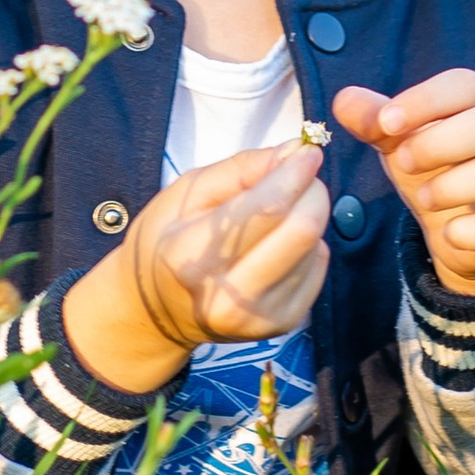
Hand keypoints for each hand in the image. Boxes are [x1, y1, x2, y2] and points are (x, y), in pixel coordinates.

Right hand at [63, 142, 330, 392]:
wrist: (157, 311)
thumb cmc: (167, 242)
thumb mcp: (186, 192)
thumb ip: (241, 168)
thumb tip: (295, 151)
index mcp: (191, 256)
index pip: (265, 209)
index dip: (295, 173)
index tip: (309, 149)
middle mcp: (226, 296)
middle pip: (302, 230)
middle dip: (312, 191)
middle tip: (302, 175)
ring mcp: (257, 317)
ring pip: (314, 246)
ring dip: (309, 216)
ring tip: (282, 213)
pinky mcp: (282, 325)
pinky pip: (317, 268)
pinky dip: (309, 245)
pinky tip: (281, 243)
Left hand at [333, 71, 474, 298]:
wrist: (465, 236)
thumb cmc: (435, 173)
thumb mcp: (401, 144)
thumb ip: (375, 122)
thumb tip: (343, 100)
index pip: (467, 85)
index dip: (425, 100)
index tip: (386, 123)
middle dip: (442, 142)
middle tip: (403, 162)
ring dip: (455, 185)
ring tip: (423, 198)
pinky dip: (473, 231)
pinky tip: (448, 233)